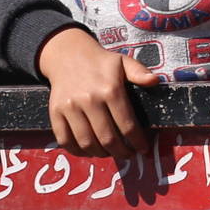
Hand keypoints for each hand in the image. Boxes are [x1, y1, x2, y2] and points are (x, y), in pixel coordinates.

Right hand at [35, 28, 160, 158]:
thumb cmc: (100, 62)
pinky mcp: (55, 112)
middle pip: (108, 139)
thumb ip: (139, 72)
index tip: (143, 149)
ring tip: (110, 152)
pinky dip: (77, 152)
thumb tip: (154, 81)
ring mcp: (70, 107)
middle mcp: (90, 100)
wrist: (67, 54)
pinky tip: (88, 151)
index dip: (137, 142)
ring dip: (101, 154)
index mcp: (110, 89)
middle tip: (128, 154)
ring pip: (87, 143)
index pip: (127, 125)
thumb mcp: (123, 61)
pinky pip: (65, 141)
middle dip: (121, 152)